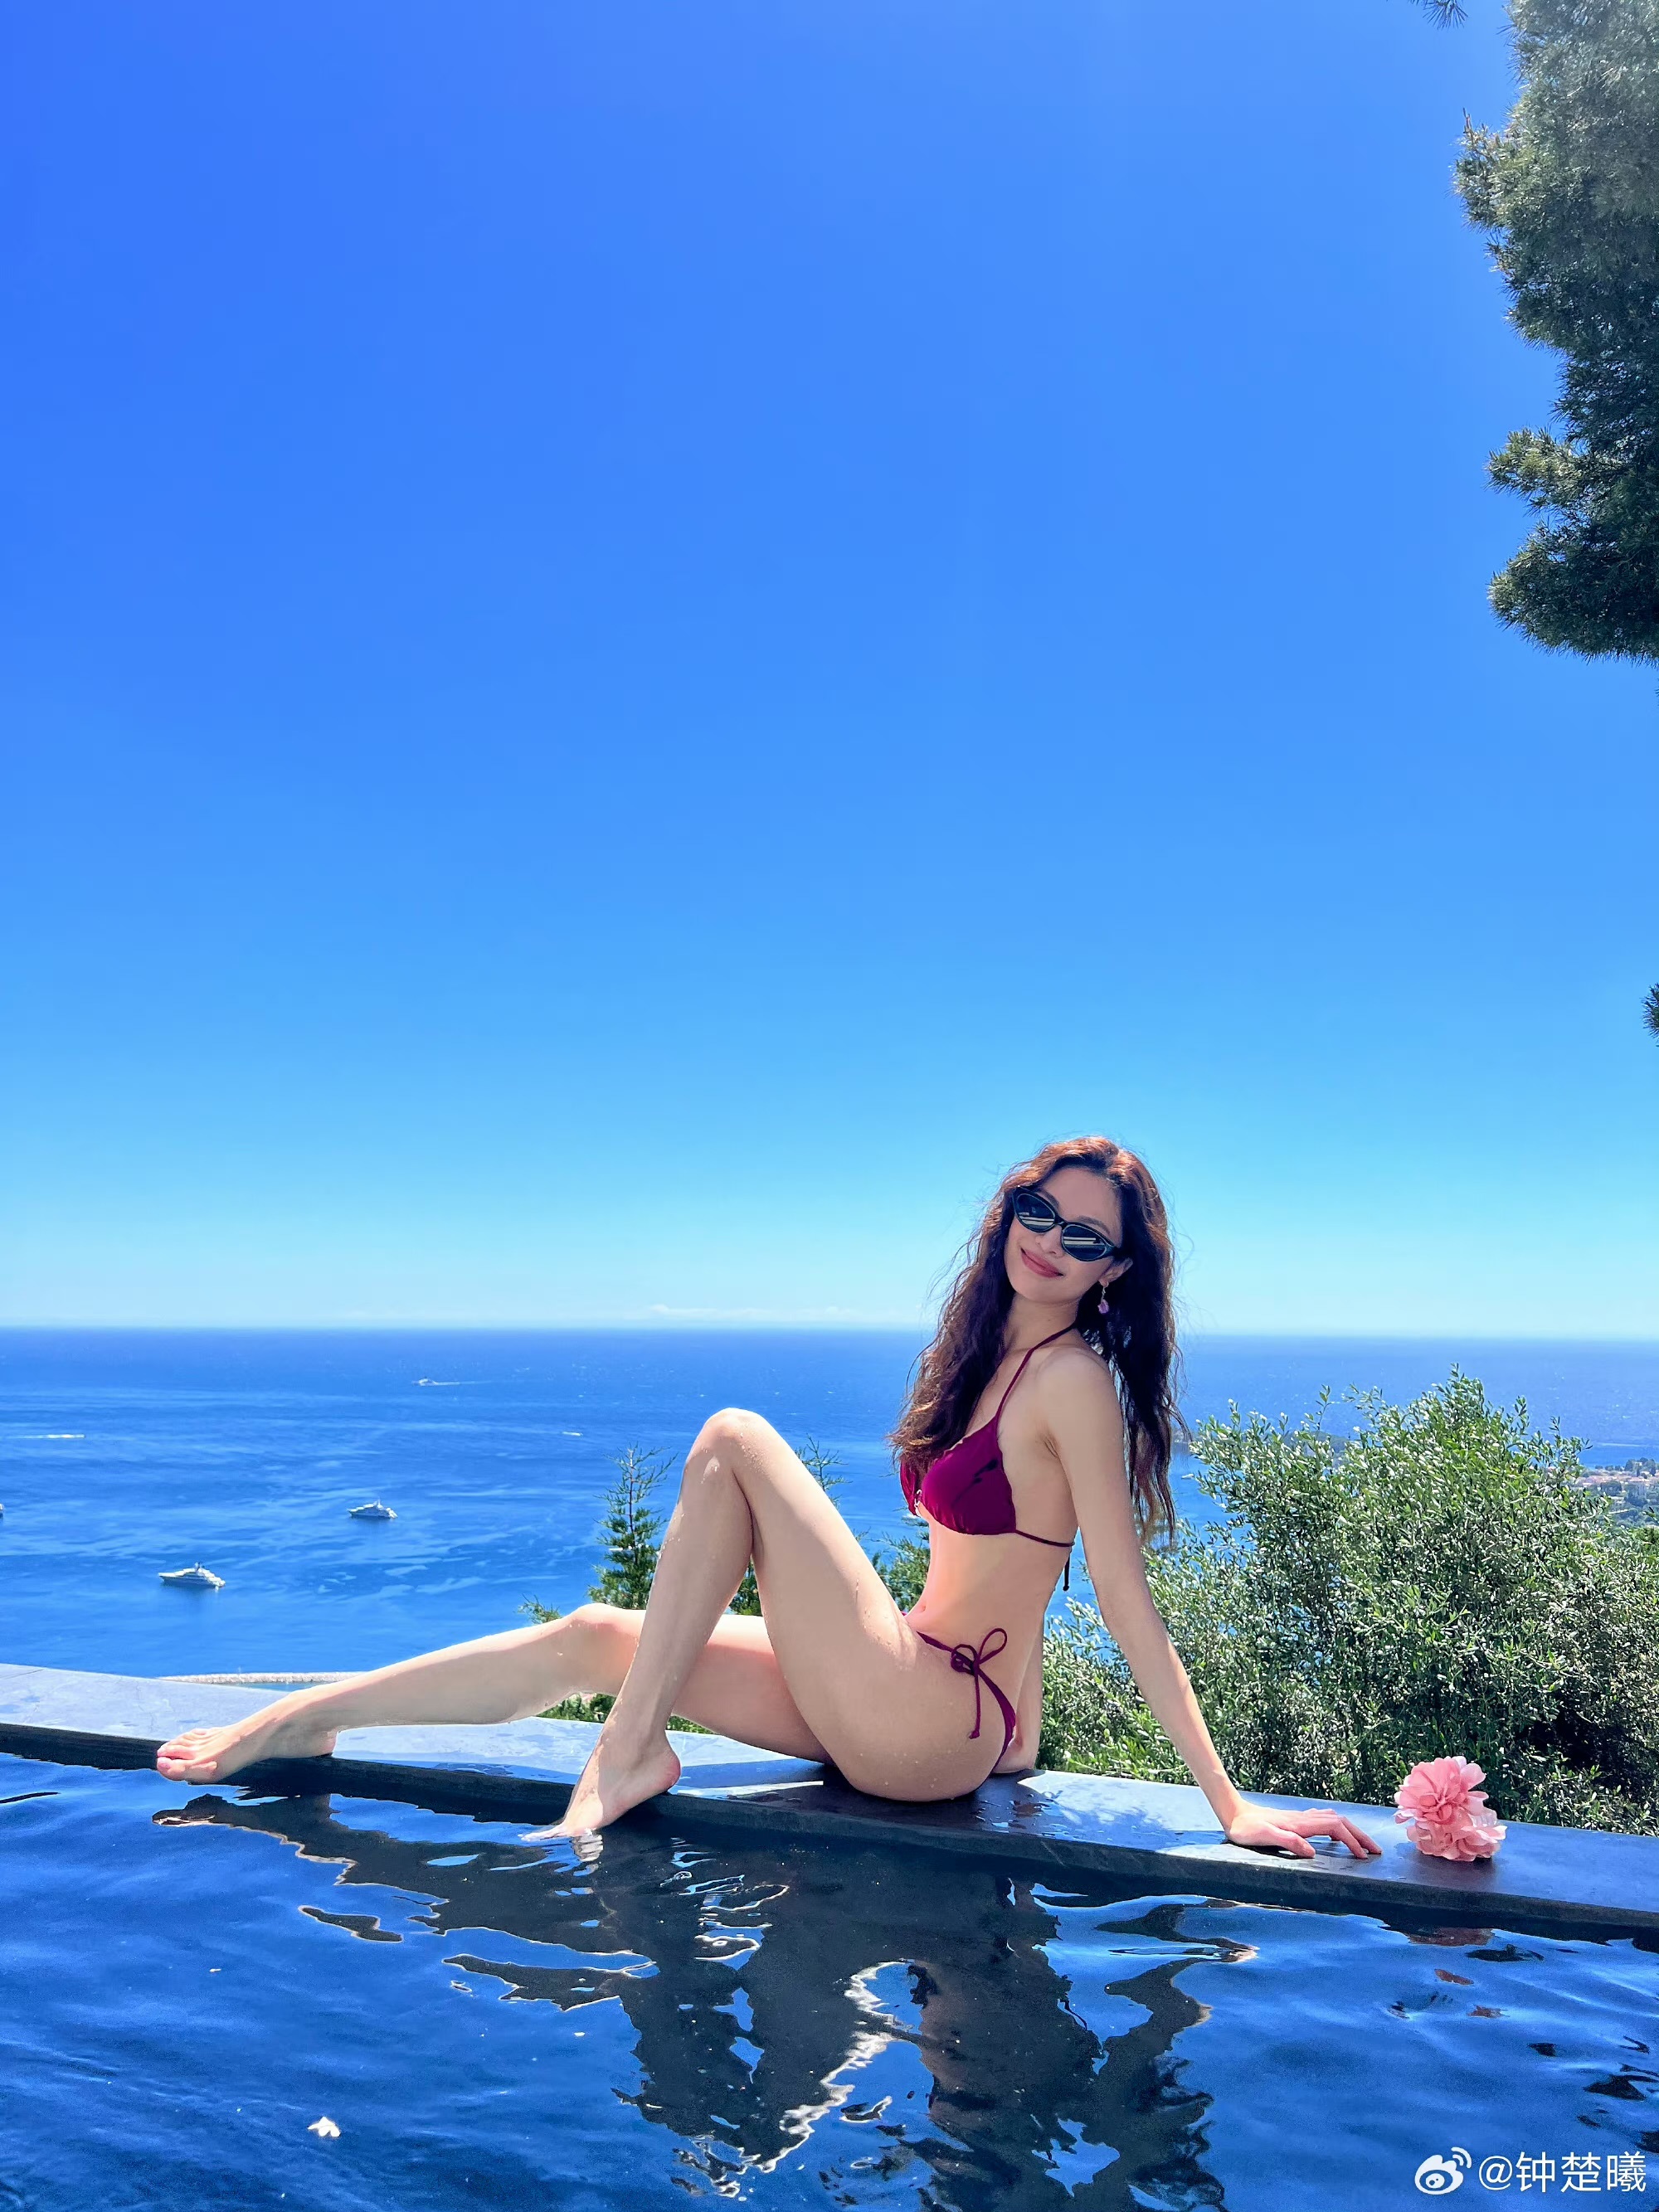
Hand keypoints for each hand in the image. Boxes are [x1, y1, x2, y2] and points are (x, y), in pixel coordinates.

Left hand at [1223, 1802, 1382, 1857]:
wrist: (1233, 1813)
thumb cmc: (1246, 1829)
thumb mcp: (1264, 1837)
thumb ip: (1287, 1841)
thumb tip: (1313, 1853)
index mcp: (1301, 1824)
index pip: (1336, 1828)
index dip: (1352, 1841)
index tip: (1363, 1857)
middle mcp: (1304, 1819)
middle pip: (1340, 1821)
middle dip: (1360, 1835)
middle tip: (1376, 1851)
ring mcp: (1300, 1818)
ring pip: (1333, 1819)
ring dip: (1350, 1830)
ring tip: (1362, 1845)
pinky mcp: (1294, 1819)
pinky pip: (1323, 1820)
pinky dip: (1336, 1826)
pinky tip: (1335, 1834)